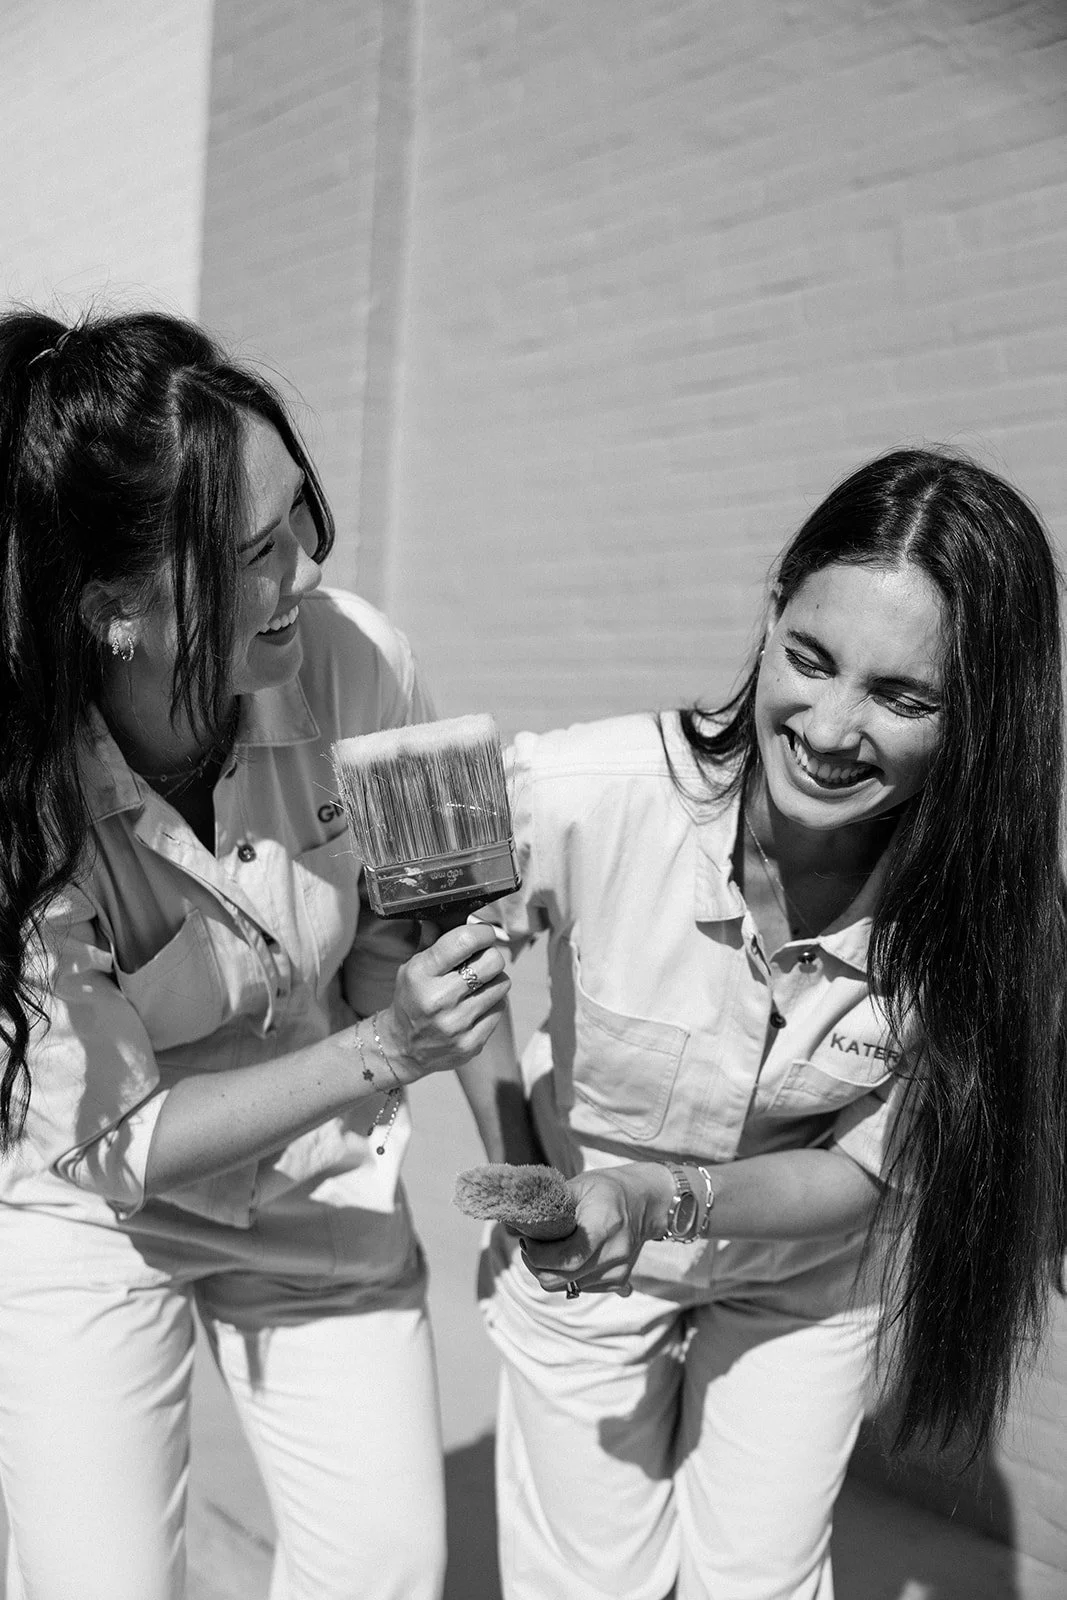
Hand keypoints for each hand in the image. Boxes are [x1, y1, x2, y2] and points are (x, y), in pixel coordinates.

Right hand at [375, 921, 508, 1079]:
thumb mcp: (412, 966)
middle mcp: (438, 999)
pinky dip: (492, 1004)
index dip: (482, 932)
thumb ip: (433, 940)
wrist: (403, 1047)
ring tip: (477, 985)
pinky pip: (500, 1009)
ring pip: (502, 984)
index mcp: (420, 973)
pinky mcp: (471, 1043)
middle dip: (490, 956)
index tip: (483, 934)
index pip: (464, 940)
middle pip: (492, 961)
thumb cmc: (412, 998)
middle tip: (480, 961)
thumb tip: (452, 913)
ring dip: (493, 980)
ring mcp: (456, 1025)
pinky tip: (475, 1006)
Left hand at [520, 1163, 673, 1296]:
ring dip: (551, 1272)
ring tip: (549, 1250)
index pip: (566, 1258)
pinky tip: (568, 1256)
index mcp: (604, 1226)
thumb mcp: (580, 1185)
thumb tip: (513, 1221)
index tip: (527, 1241)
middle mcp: (614, 1254)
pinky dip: (568, 1276)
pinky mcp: (618, 1281)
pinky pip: (581, 1288)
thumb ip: (549, 1204)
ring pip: (568, 1287)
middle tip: (530, 1247)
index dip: (538, 1256)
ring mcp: (618, 1272)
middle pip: (562, 1279)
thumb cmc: (609, 1189)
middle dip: (537, 1267)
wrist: (647, 1202)